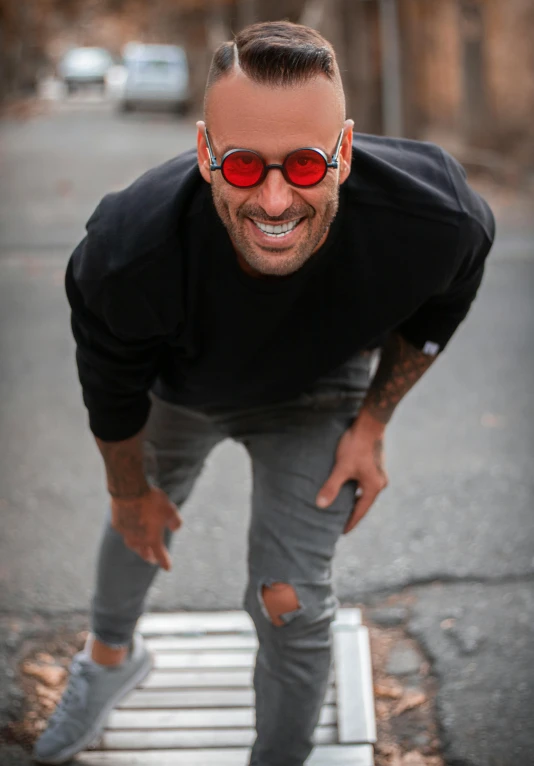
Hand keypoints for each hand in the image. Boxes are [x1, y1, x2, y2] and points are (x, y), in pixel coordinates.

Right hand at [110, 485, 181, 569]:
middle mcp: (138, 540)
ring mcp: (126, 533)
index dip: (165, 562)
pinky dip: (128, 532)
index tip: (168, 568)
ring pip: (132, 545)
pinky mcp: (117, 524)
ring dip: (137, 548)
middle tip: (151, 559)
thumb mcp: (170, 510)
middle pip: (144, 552)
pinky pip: (124, 532)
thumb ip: (175, 522)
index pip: (160, 554)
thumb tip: (176, 529)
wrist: (129, 491)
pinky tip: (130, 528)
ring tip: (140, 548)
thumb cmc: (152, 500)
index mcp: (152, 539)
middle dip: (149, 556)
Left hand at [316, 408, 388, 533]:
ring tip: (340, 506)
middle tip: (339, 522)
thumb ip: (332, 486)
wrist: (370, 423)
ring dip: (353, 499)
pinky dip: (355, 488)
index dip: (350, 522)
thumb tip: (320, 505)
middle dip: (351, 512)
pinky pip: (364, 482)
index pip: (360, 511)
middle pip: (364, 503)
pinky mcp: (375, 464)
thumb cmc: (356, 445)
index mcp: (374, 487)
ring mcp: (379, 473)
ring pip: (364, 492)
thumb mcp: (341, 468)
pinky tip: (346, 486)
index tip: (341, 533)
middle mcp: (380, 482)